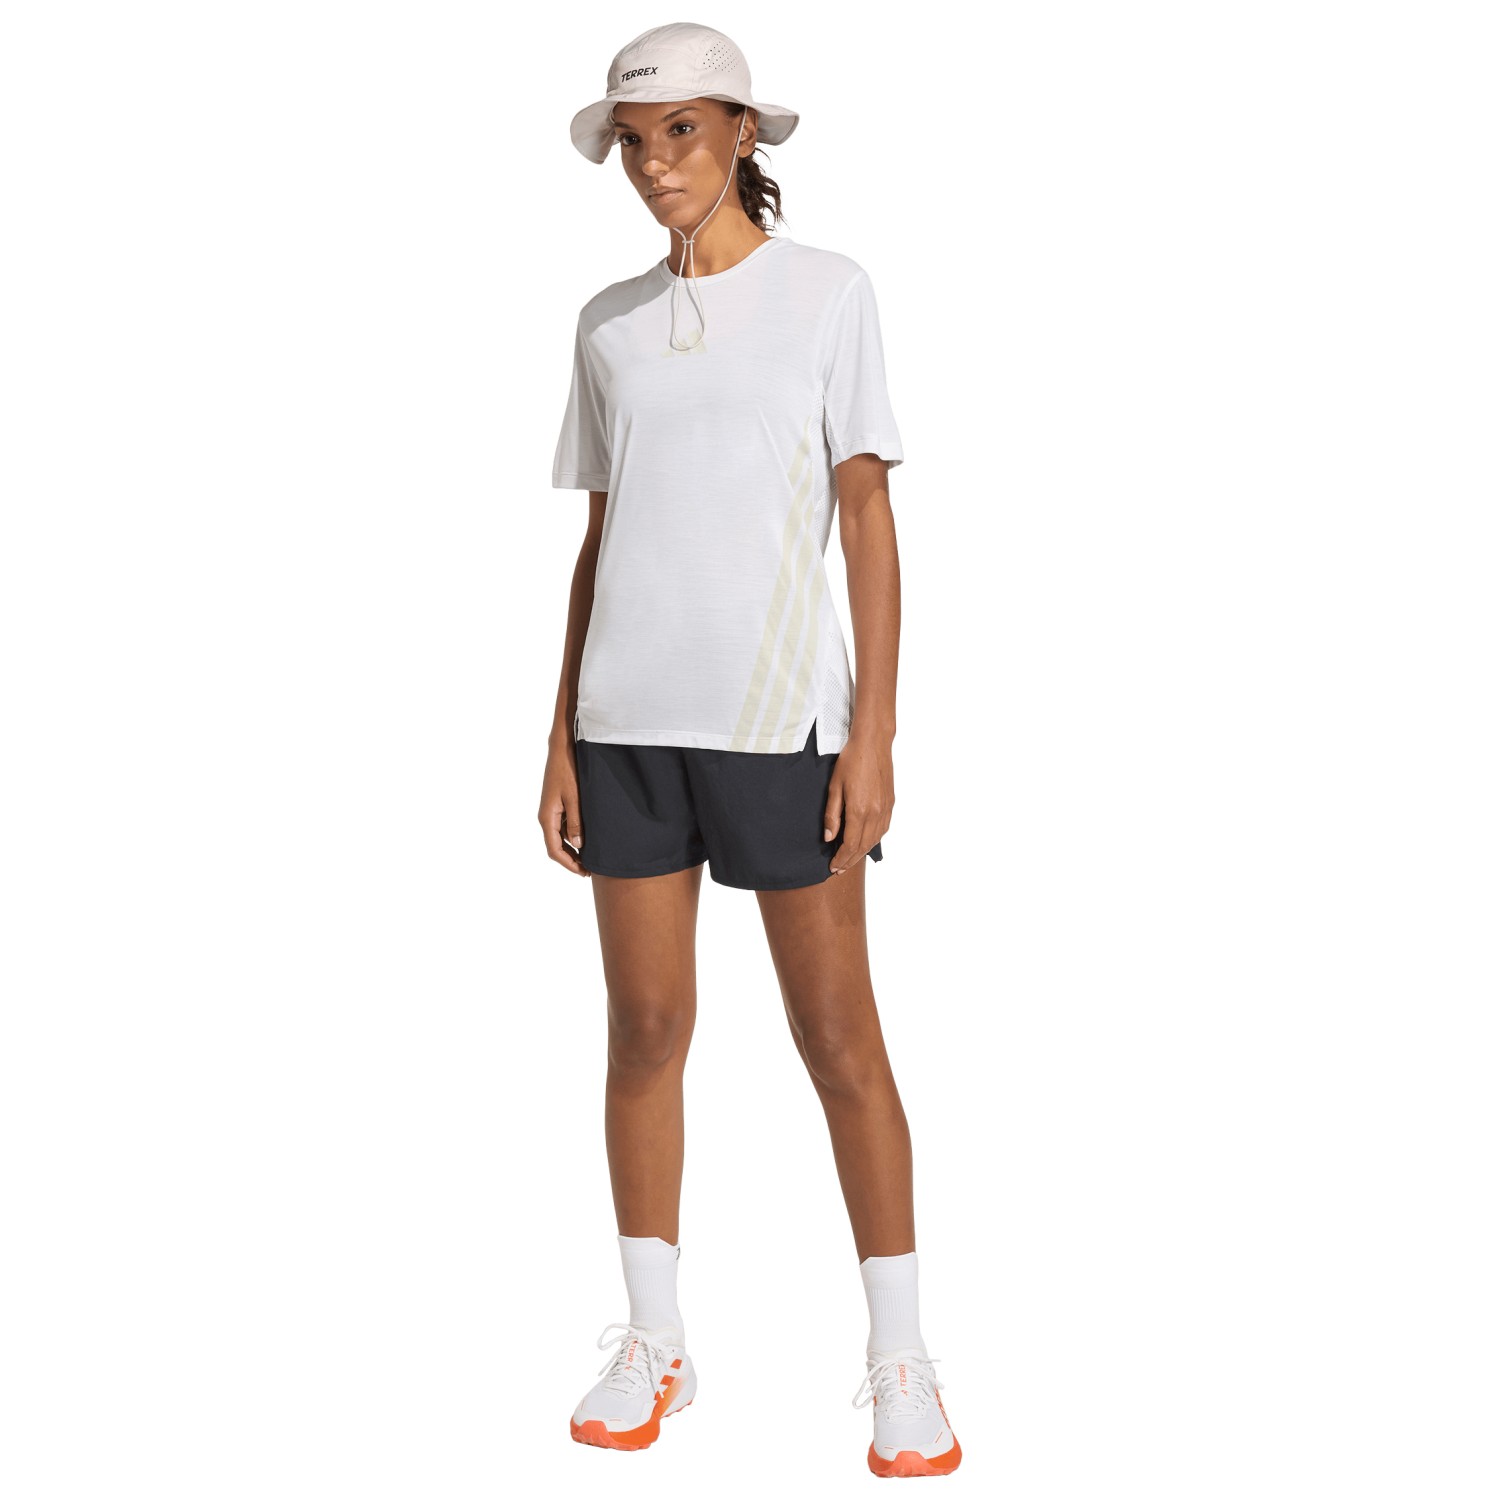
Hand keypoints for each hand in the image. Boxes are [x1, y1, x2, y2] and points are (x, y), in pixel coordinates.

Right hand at [539, 737, 589, 875]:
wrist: (562, 749)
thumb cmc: (568, 771)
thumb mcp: (575, 798)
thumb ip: (576, 822)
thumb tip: (577, 846)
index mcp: (547, 817)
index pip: (554, 850)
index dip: (568, 864)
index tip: (583, 872)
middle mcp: (546, 816)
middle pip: (556, 846)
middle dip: (571, 860)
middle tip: (590, 869)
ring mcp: (551, 810)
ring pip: (561, 837)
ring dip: (574, 848)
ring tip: (592, 856)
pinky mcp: (557, 804)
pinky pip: (564, 826)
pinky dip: (574, 835)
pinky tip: (588, 837)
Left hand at [823, 732, 893, 874]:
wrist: (873, 744)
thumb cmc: (850, 762)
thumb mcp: (834, 787)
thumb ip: (832, 815)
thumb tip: (828, 837)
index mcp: (859, 811)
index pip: (850, 845)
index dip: (841, 859)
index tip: (832, 867)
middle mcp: (875, 813)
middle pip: (863, 846)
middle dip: (850, 860)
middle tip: (839, 869)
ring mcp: (885, 809)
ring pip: (875, 840)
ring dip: (862, 852)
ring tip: (850, 859)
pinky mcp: (890, 803)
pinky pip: (883, 829)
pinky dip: (873, 840)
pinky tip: (866, 842)